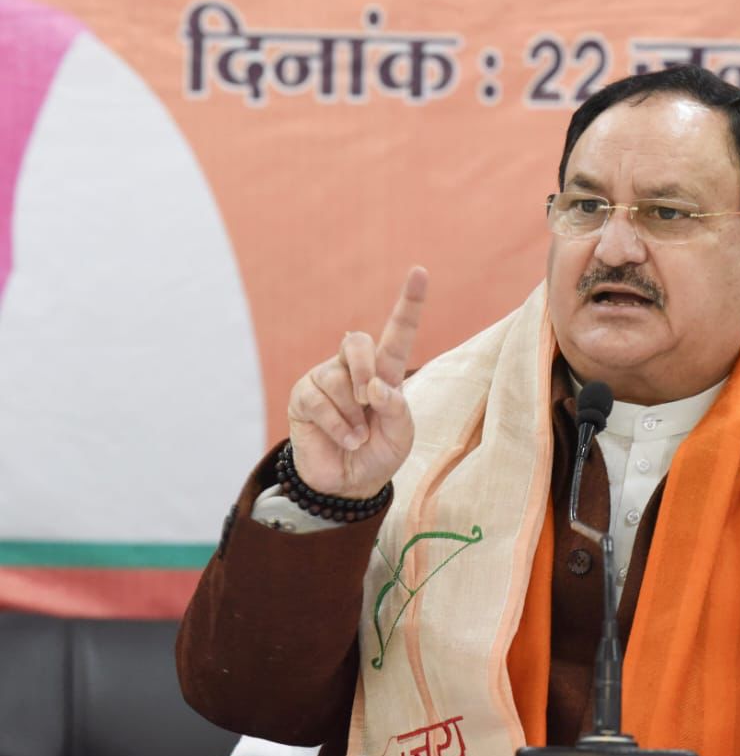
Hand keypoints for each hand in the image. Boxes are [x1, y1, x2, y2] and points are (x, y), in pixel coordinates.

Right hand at [285, 266, 427, 498]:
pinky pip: (319, 400)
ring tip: (358, 434)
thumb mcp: (402, 434)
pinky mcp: (303, 396)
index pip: (399, 331)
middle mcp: (355, 368)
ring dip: (353, 415)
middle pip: (357, 342)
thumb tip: (373, 387)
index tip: (420, 272)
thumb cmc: (380, 453)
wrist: (349, 484)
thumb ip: (396, 408)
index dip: (410, 302)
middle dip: (365, 370)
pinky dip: (338, 425)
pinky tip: (345, 438)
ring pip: (339, 379)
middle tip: (369, 401)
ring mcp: (326, 378)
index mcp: (387, 371)